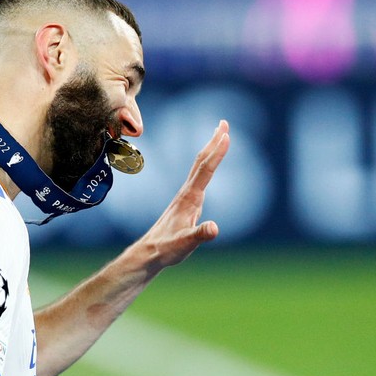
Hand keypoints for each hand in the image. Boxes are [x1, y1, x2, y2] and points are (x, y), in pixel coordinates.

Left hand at [136, 120, 229, 271]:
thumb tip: (215, 228)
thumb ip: (199, 235)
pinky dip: (207, 165)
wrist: (150, 253)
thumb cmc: (166, 249)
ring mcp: (186, 197)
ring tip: (220, 136)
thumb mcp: (185, 244)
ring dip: (210, 150)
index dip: (217, 153)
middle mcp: (187, 193)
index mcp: (189, 199)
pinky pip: (199, 177)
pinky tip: (209, 167)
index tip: (226, 135)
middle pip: (201, 162)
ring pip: (199, 167)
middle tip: (224, 123)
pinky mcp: (186, 203)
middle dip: (213, 142)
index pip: (206, 171)